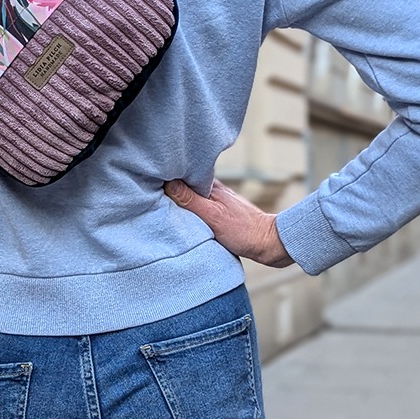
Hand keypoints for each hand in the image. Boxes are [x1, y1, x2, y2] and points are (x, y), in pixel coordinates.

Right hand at [164, 179, 294, 267]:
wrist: (269, 244)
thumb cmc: (243, 231)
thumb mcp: (213, 216)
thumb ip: (190, 200)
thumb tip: (167, 183)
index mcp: (209, 185)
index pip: (181, 175)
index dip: (165, 177)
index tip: (150, 181)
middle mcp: (212, 189)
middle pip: (183, 184)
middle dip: (168, 187)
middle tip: (151, 194)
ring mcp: (216, 200)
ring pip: (190, 196)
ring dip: (179, 201)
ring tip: (163, 206)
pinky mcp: (219, 212)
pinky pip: (197, 207)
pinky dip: (189, 210)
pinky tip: (183, 218)